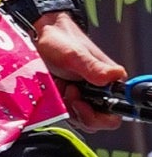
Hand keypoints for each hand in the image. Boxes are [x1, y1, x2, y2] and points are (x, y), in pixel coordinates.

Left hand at [34, 11, 124, 130]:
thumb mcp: (75, 55)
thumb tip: (115, 75)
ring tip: (60, 84)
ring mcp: (86, 96)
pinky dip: (58, 104)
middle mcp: (101, 92)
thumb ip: (93, 68)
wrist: (40, 35)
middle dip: (78, 110)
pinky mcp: (71, 98)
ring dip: (66, 105)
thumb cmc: (60, 40)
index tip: (79, 102)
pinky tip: (54, 87)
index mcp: (111, 83)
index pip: (113, 115)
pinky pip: (67, 112)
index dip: (96, 116)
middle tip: (67, 90)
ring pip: (79, 118)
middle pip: (95, 121)